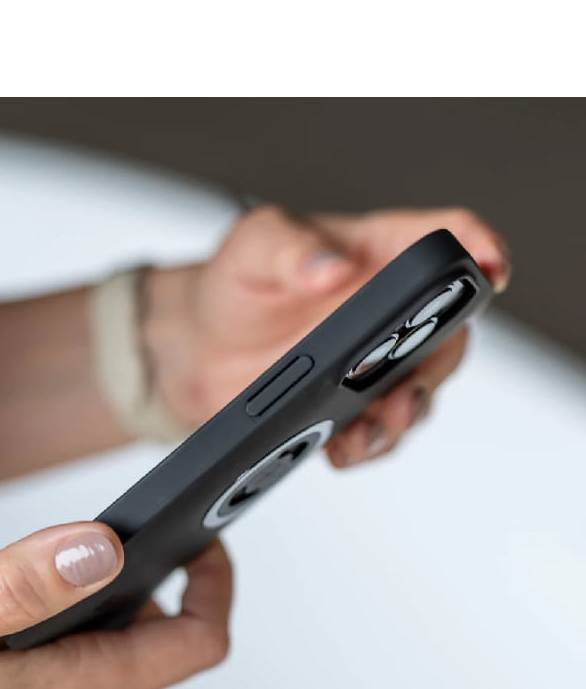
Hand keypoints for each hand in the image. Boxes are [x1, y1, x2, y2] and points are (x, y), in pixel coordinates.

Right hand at [0, 524, 230, 688]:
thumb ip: (23, 584)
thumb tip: (106, 550)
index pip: (194, 644)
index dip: (214, 584)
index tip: (203, 537)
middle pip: (164, 649)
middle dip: (168, 586)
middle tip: (141, 530)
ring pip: (121, 656)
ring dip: (121, 602)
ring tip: (82, 556)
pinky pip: (82, 668)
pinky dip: (84, 625)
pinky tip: (39, 599)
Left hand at [145, 206, 510, 465]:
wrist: (197, 348)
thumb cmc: (236, 282)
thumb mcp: (253, 246)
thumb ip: (290, 249)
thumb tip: (330, 268)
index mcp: (377, 253)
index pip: (442, 239)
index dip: (477, 247)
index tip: (491, 269)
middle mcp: (388, 311)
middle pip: (446, 334)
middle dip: (436, 366)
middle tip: (406, 391)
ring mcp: (374, 363)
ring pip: (418, 393)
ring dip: (402, 417)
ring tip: (366, 432)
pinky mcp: (352, 407)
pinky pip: (380, 431)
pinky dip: (368, 445)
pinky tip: (342, 450)